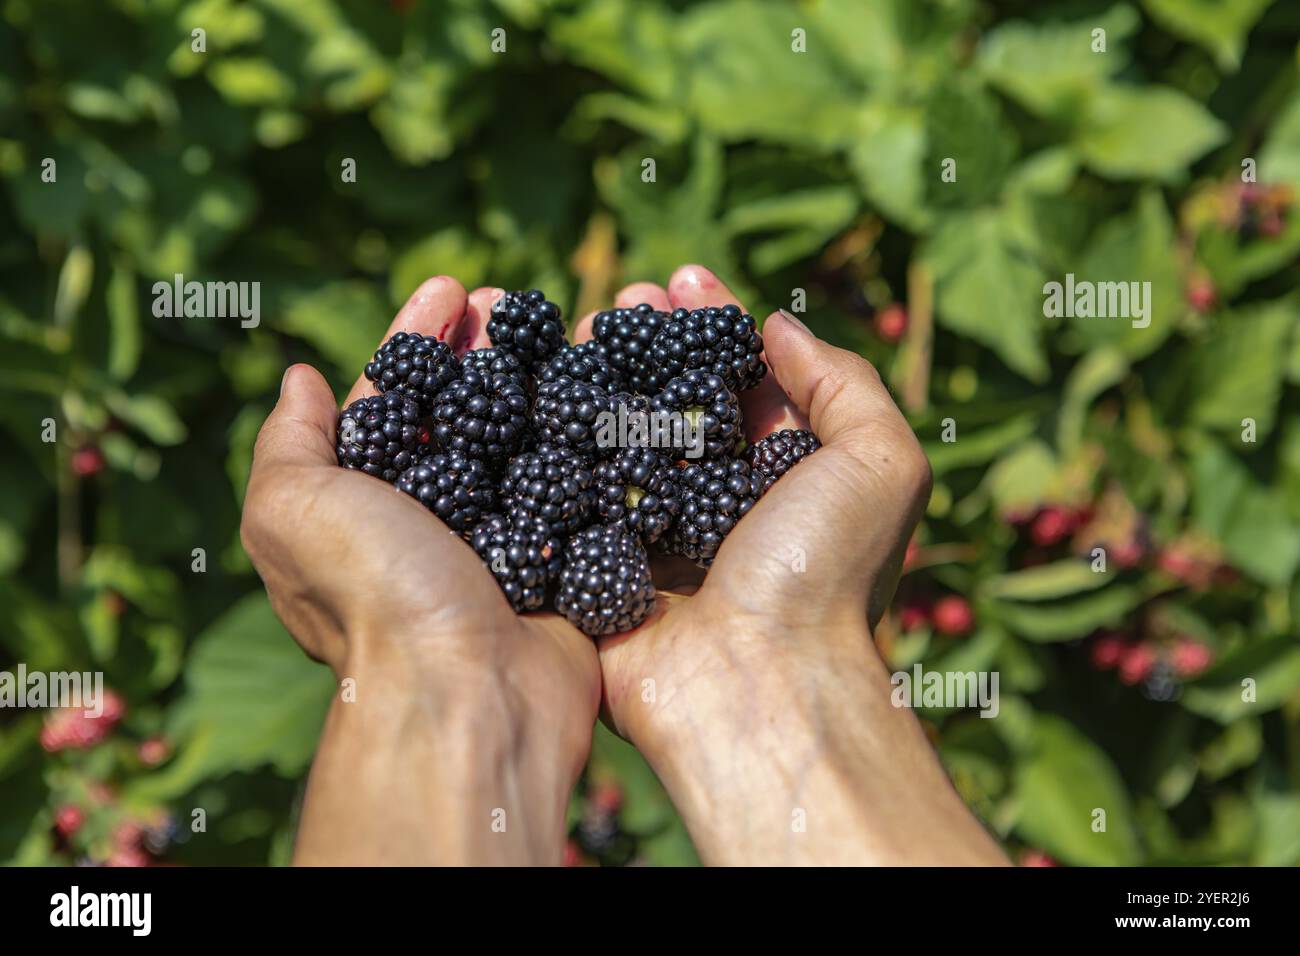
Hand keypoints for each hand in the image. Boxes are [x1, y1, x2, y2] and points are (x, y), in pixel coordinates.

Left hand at [241, 277, 598, 864]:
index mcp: (369, 505)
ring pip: (524, 438)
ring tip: (562, 323)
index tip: (450, 286)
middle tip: (511, 295)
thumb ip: (289, 444)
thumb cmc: (374, 595)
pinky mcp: (565, 560)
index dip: (415, 336)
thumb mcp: (293, 511)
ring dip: (539, 377)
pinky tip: (607, 387)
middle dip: (483, 346)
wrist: (470, 694)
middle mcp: (436, 520)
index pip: (391, 399)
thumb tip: (299, 379)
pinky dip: (589, 434)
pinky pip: (579, 482)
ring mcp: (505, 539)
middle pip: (462, 409)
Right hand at [580, 266, 1005, 864]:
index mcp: (782, 474)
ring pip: (616, 437)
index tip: (682, 276)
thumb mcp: (880, 463)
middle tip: (620, 296)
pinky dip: (550, 442)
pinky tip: (534, 390)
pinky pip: (568, 494)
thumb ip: (844, 382)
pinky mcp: (598, 567)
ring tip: (572, 326)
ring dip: (595, 377)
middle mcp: (718, 500)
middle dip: (648, 340)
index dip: (714, 321)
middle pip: (674, 399)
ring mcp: (654, 533)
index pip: (742, 377)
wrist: (757, 684)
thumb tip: (778, 326)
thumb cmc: (825, 573)